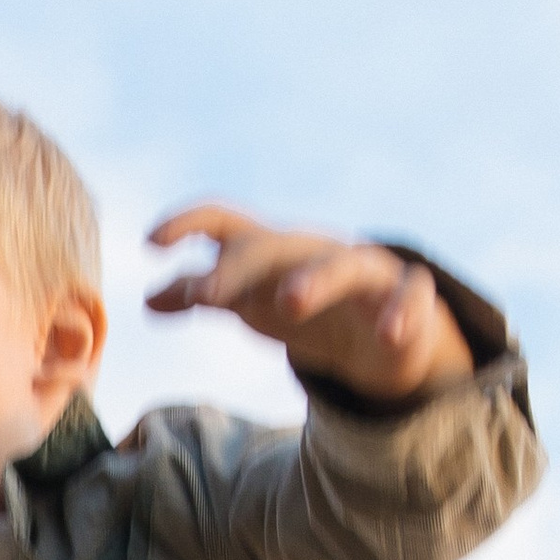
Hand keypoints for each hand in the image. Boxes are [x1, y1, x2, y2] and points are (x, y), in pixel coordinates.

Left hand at [144, 204, 467, 402]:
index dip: (188, 222)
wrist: (384, 333)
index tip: (150, 243)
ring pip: (343, 266)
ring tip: (289, 304)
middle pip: (275, 246)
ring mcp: (365, 272)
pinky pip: (411, 297)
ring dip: (314, 282)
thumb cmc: (309, 309)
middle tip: (205, 298)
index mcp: (274, 250)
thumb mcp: (254, 304)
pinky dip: (402, 314)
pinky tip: (388, 337)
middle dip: (238, 267)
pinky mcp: (408, 298)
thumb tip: (148, 301)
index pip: (226, 221)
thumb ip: (206, 296)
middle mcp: (316, 252)